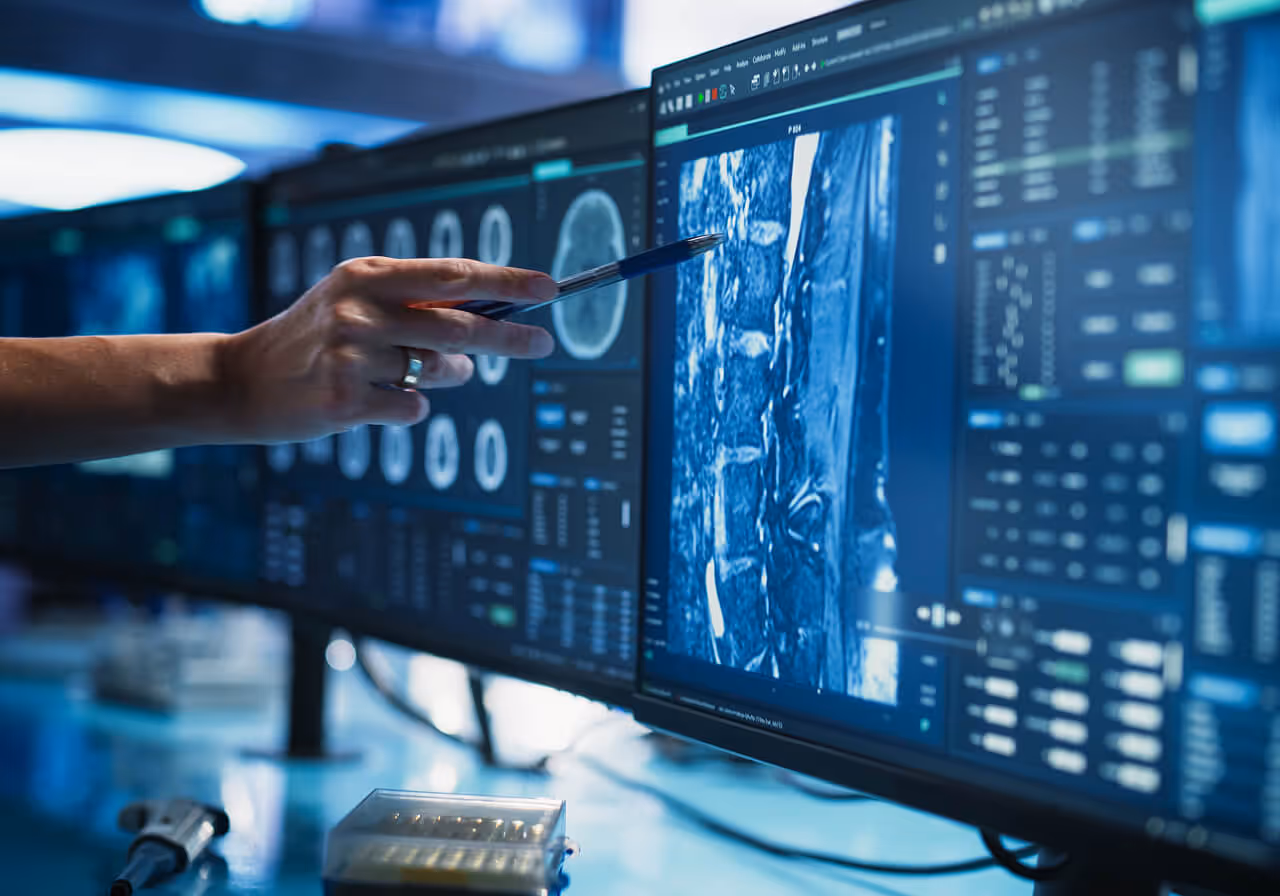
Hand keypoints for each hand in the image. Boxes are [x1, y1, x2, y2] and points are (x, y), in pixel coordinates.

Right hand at [218, 256, 556, 443]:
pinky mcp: (345, 401)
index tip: (546, 288)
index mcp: (366, 277)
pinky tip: (375, 397)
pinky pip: (414, 406)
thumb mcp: (354, 303)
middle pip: (461, 324)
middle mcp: (359, 310)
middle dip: (510, 335)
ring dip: (445, 373)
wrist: (241, 381)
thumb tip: (488, 322)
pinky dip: (409, 405)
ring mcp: (351, 357)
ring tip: (414, 369)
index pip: (453, 274)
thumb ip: (415, 307)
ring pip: (438, 369)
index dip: (506, 280)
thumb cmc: (312, 340)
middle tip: (541, 342)